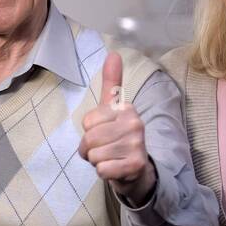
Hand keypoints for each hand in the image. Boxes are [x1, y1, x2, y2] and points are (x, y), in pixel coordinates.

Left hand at [78, 51, 155, 203]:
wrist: (137, 171)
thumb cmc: (119, 138)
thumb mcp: (114, 109)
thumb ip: (112, 83)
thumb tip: (113, 53)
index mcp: (126, 109)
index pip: (87, 122)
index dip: (89, 132)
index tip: (104, 133)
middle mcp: (135, 124)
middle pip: (89, 139)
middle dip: (90, 149)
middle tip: (106, 149)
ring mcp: (137, 145)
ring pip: (94, 155)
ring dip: (97, 161)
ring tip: (111, 158)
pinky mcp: (135, 165)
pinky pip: (102, 170)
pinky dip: (104, 172)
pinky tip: (116, 168)